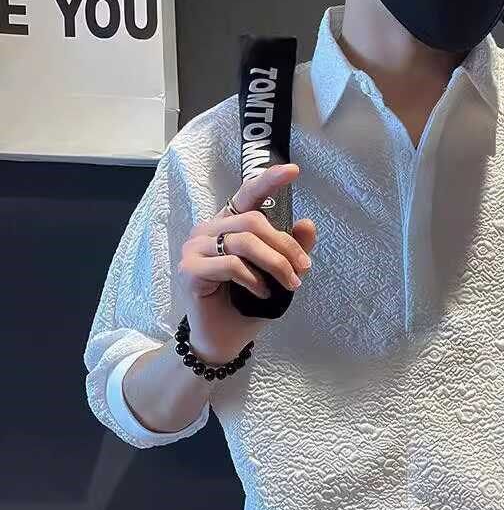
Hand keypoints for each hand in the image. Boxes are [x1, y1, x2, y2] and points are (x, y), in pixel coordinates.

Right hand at [176, 163, 316, 364]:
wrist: (224, 338)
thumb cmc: (247, 304)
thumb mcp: (277, 274)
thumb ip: (291, 249)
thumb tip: (308, 223)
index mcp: (228, 225)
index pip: (247, 195)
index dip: (268, 180)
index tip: (294, 171)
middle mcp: (209, 230)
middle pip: (253, 220)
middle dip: (285, 246)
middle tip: (302, 270)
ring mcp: (195, 248)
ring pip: (244, 242)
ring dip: (275, 264)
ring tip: (290, 284)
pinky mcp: (190, 269)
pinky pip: (230, 264)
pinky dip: (253, 279)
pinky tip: (262, 292)